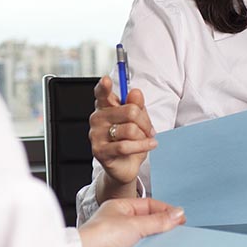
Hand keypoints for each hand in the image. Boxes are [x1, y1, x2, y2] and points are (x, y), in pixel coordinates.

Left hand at [76, 197, 184, 246]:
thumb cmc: (100, 237)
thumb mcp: (134, 224)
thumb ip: (157, 221)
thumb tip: (177, 214)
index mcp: (120, 208)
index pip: (148, 205)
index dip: (165, 210)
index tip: (180, 217)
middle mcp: (120, 223)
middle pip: (148, 222)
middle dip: (163, 226)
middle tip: (180, 231)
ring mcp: (121, 240)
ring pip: (146, 238)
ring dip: (157, 241)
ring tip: (172, 244)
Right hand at [89, 75, 155, 198]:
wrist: (125, 166)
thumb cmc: (130, 140)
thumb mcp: (138, 121)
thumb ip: (137, 105)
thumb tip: (135, 92)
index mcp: (105, 106)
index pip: (102, 93)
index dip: (103, 86)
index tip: (106, 80)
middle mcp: (97, 118)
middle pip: (130, 111)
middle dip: (145, 122)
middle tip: (149, 129)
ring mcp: (96, 135)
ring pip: (130, 129)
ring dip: (144, 136)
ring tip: (145, 140)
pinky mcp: (100, 151)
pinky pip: (126, 146)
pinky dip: (142, 146)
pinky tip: (150, 145)